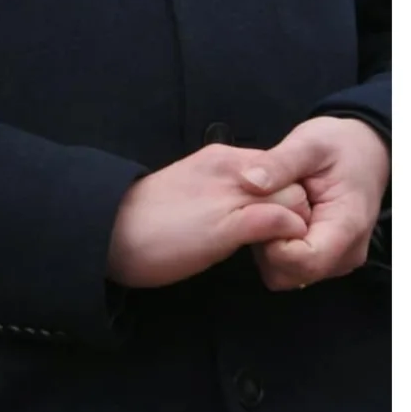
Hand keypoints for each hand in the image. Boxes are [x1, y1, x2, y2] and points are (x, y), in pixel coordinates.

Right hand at [104, 145, 311, 288]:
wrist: (110, 232)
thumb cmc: (146, 219)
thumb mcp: (192, 191)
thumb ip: (222, 190)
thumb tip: (246, 204)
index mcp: (221, 158)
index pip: (278, 168)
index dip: (287, 195)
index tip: (281, 222)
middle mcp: (231, 168)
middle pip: (293, 179)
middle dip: (300, 210)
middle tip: (289, 239)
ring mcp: (230, 195)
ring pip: (293, 197)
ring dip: (299, 226)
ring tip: (285, 250)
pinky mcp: (227, 225)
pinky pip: (277, 220)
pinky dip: (289, 236)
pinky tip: (280, 254)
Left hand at [249, 116, 387, 292]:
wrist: (366, 151)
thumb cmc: (341, 146)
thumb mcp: (310, 143)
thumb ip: (281, 162)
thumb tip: (249, 180)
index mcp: (346, 228)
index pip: (301, 262)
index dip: (272, 242)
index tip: (265, 210)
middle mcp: (345, 255)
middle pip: (289, 274)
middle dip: (267, 244)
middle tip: (268, 205)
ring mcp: (336, 262)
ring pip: (286, 275)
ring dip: (270, 247)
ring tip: (277, 209)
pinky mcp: (327, 261)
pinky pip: (291, 268)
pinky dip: (279, 248)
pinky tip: (282, 218)